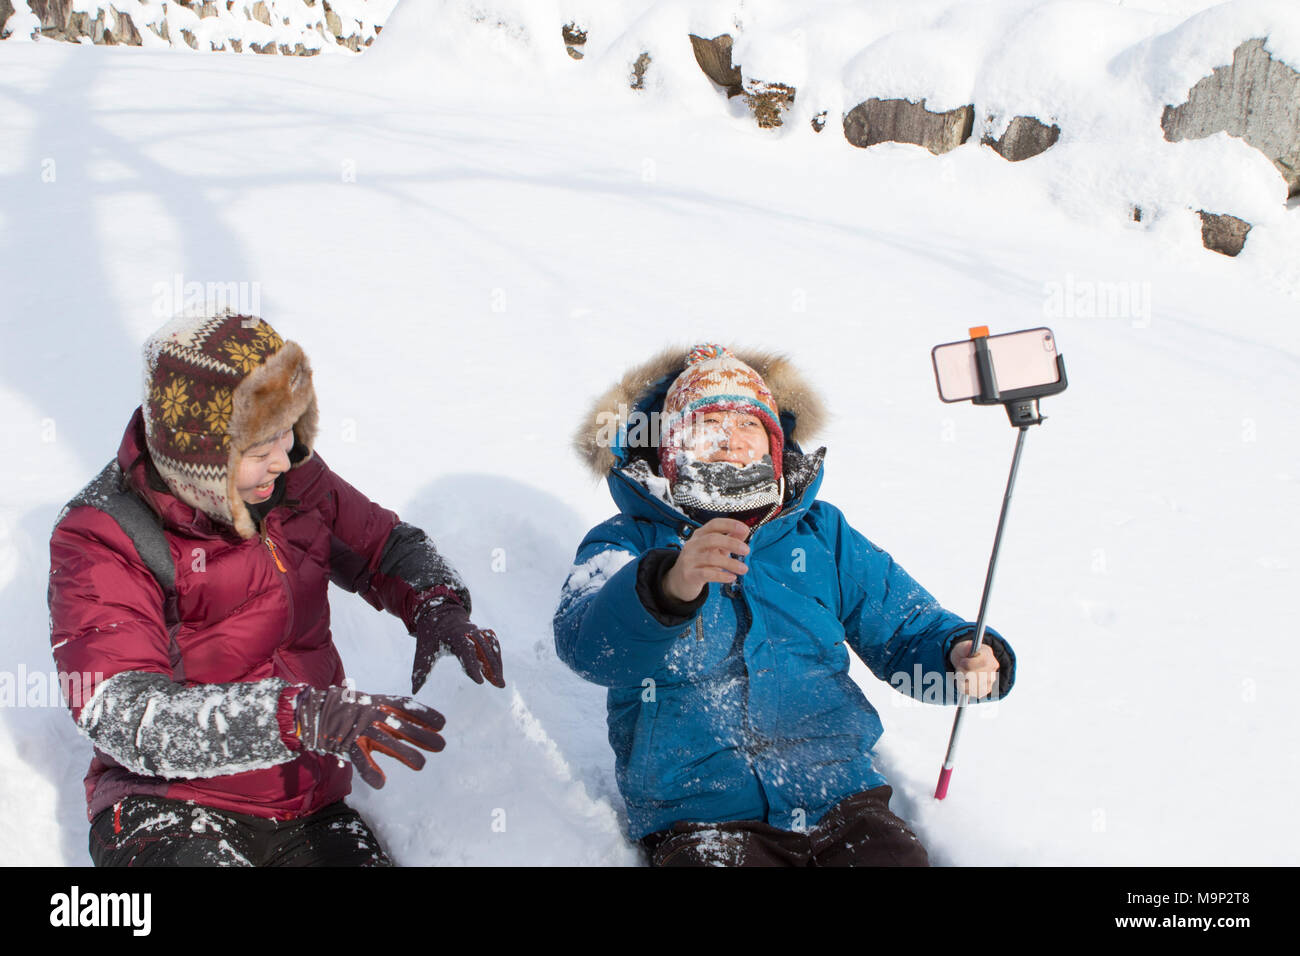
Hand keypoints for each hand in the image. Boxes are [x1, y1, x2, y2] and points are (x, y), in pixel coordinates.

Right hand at [294, 685, 444, 788]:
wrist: (314, 712)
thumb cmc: (349, 710)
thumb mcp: (372, 706)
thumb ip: (393, 716)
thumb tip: (419, 725)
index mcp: (379, 703)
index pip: (406, 706)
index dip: (424, 714)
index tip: (442, 723)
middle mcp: (372, 714)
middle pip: (401, 725)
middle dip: (422, 735)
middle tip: (441, 745)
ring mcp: (359, 729)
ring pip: (386, 742)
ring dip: (405, 753)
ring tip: (421, 765)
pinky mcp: (347, 744)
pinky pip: (361, 760)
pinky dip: (371, 772)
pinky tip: (381, 782)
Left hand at [413, 602, 504, 692]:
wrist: (439, 612)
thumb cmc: (430, 634)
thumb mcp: (422, 650)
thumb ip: (420, 671)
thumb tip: (414, 692)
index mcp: (453, 635)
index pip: (466, 650)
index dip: (473, 666)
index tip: (480, 682)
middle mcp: (469, 631)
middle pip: (484, 649)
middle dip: (492, 668)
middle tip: (499, 685)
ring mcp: (477, 631)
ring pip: (491, 647)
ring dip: (497, 664)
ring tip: (500, 683)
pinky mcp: (482, 633)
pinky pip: (493, 644)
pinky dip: (497, 657)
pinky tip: (498, 671)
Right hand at [662, 518, 751, 603]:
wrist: (679, 581)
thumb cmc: (700, 563)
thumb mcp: (714, 549)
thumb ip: (729, 540)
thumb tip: (744, 531)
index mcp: (700, 535)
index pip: (714, 524)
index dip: (730, 525)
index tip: (745, 529)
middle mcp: (693, 545)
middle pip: (712, 539)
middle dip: (732, 543)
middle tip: (746, 551)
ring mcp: (689, 560)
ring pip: (711, 558)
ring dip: (731, 563)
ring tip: (743, 569)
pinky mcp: (689, 575)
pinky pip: (706, 574)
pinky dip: (721, 576)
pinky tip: (732, 578)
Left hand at [949, 639, 999, 698]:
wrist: (965, 661)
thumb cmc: (963, 654)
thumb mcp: (961, 648)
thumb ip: (965, 648)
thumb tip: (969, 648)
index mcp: (988, 653)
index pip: (984, 662)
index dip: (971, 664)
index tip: (962, 662)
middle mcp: (993, 667)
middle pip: (979, 676)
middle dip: (965, 674)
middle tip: (959, 669)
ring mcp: (991, 679)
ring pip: (976, 686)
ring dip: (964, 682)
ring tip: (961, 675)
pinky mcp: (987, 689)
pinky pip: (976, 692)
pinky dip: (966, 689)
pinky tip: (963, 682)